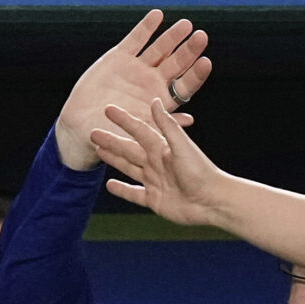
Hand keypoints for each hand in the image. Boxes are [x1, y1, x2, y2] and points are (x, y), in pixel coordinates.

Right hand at [55, 10, 210, 170]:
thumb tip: (190, 120)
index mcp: (161, 100)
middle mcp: (152, 81)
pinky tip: (157, 16)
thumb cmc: (110, 136)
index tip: (205, 62)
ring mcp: (137, 68)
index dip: (196, 73)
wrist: (80, 128)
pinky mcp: (119, 58)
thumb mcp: (136, 133)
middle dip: (190, 50)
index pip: (185, 84)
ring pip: (160, 48)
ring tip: (185, 25)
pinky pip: (136, 40)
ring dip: (173, 36)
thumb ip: (160, 123)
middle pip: (177, 62)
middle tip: (200, 38)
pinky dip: (146, 28)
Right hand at [89, 96, 231, 227]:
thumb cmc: (201, 172)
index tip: (108, 110)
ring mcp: (154, 181)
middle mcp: (157, 163)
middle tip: (93, 133)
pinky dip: (121, 190)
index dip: (123, 120)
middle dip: (111, 141)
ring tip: (98, 151)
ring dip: (113, 160)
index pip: (139, 130)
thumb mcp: (181, 146)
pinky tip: (109, 185)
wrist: (211, 201)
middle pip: (128, 149)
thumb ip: (167, 126)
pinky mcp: (154, 199)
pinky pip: (133, 193)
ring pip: (128, 168)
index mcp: (163, 148)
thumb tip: (155, 102)